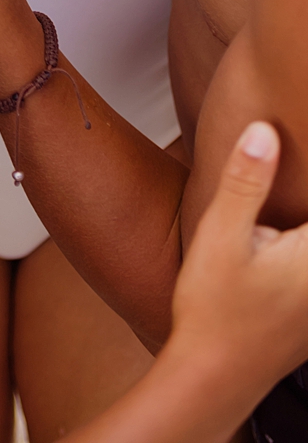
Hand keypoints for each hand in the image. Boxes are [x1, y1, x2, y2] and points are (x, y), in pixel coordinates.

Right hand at [166, 122, 307, 408]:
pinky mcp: (307, 322)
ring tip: (275, 233)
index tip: (300, 145)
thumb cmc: (213, 310)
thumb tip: (264, 131)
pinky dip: (293, 258)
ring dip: (294, 233)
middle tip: (265, 223)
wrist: (211, 378)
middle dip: (301, 202)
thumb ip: (245, 180)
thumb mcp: (221, 234)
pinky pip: (305, 283)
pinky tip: (279, 251)